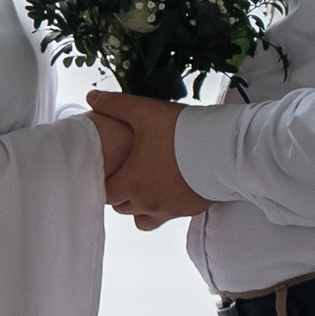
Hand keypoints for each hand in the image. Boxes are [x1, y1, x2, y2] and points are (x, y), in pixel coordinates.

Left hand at [86, 90, 204, 227]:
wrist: (223, 149)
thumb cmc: (180, 131)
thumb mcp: (144, 111)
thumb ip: (115, 105)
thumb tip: (91, 98)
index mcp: (130, 183)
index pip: (104, 193)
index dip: (104, 181)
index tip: (109, 169)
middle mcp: (146, 202)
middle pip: (121, 206)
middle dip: (120, 192)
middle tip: (126, 172)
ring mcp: (168, 210)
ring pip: (142, 217)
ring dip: (140, 204)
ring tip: (146, 183)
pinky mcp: (188, 211)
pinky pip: (167, 216)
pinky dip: (163, 207)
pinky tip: (169, 188)